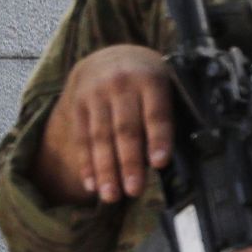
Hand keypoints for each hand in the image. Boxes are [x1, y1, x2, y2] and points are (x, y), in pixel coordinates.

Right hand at [37, 45, 175, 204]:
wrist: (111, 55)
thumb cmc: (149, 81)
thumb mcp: (166, 85)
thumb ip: (169, 113)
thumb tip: (174, 157)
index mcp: (152, 80)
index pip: (156, 113)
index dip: (158, 139)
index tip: (160, 163)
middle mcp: (121, 84)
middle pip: (126, 129)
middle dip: (129, 163)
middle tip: (134, 191)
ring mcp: (96, 93)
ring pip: (101, 137)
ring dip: (106, 170)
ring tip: (111, 196)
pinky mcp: (78, 103)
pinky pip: (82, 137)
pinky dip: (87, 163)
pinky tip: (92, 184)